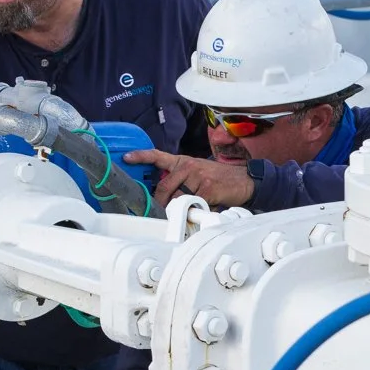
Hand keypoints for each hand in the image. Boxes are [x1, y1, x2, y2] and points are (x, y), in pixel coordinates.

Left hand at [124, 149, 254, 208]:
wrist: (243, 180)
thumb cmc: (218, 178)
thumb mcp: (197, 172)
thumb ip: (180, 180)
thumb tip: (164, 196)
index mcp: (183, 161)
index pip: (158, 156)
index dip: (141, 156)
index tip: (126, 158)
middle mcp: (189, 166)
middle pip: (164, 186)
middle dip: (161, 203)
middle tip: (162, 213)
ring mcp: (198, 176)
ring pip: (177, 198)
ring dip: (179, 209)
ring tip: (187, 211)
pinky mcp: (207, 188)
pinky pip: (193, 204)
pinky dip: (194, 211)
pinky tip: (201, 209)